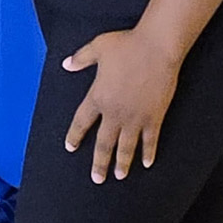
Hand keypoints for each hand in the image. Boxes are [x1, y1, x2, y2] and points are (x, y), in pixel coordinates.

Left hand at [63, 27, 182, 182]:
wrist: (156, 47)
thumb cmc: (127, 44)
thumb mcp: (98, 47)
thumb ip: (81, 58)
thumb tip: (66, 64)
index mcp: (98, 96)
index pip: (82, 121)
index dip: (75, 135)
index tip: (70, 147)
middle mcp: (114, 112)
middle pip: (104, 143)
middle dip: (99, 163)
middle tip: (97, 178)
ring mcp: (134, 117)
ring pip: (126, 147)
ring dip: (122, 163)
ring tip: (119, 176)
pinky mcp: (153, 117)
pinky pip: (149, 140)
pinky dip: (148, 153)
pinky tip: (146, 163)